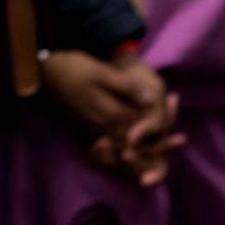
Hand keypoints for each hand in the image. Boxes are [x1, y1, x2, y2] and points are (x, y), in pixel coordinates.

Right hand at [47, 49, 183, 185]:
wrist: (45, 73)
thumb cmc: (73, 68)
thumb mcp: (101, 73)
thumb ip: (127, 88)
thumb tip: (152, 97)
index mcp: (112, 115)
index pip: (144, 132)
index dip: (162, 136)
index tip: (180, 139)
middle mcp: (106, 128)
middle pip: (137, 147)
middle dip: (157, 151)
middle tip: (179, 145)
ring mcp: (97, 131)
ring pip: (125, 151)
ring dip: (144, 155)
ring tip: (162, 154)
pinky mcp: (91, 130)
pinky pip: (111, 150)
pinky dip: (125, 154)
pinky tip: (135, 152)